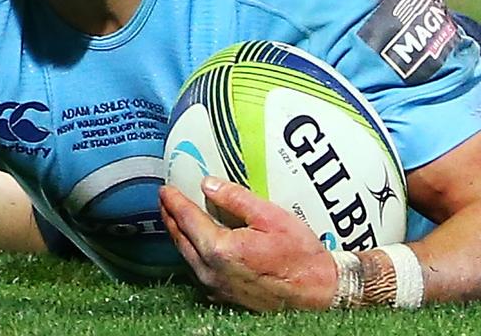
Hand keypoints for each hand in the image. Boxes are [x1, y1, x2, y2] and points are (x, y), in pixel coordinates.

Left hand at [159, 177, 336, 311]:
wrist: (315, 291)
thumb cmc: (298, 254)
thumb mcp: (270, 216)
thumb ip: (236, 199)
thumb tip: (208, 184)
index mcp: (220, 248)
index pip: (188, 219)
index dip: (175, 201)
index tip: (165, 189)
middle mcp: (211, 270)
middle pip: (181, 240)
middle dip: (170, 218)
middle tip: (164, 201)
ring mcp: (216, 286)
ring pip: (187, 257)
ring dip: (179, 236)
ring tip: (175, 219)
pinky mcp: (224, 296)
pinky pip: (198, 271)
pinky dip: (191, 253)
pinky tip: (195, 246)